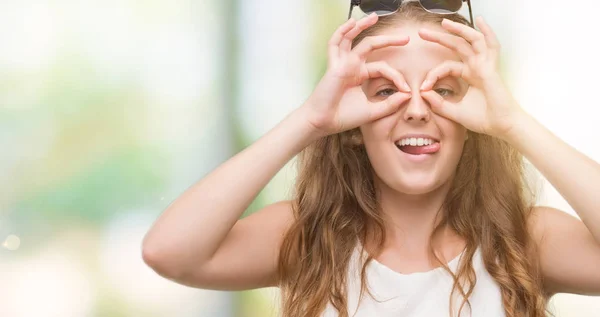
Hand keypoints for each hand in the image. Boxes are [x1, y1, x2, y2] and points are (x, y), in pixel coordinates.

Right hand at [302, 13, 411, 137]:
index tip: (406, 89)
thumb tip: (408, 95)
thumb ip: (390, 104)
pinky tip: (351, 22)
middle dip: (389, 40)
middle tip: (406, 39)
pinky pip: (336, 43)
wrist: (324, 123)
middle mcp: (352, 67)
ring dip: (362, 26)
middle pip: (372, 46)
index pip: (383, 68)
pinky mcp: (334, 65)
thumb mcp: (373, 111)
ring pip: (353, 38)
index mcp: (361, 76)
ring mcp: (343, 63)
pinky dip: (342, 31)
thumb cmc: (344, 117)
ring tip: (374, 17)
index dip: (397, 77)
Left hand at [418, 16, 525, 138]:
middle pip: (456, 46)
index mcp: (469, 75)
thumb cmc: (482, 119)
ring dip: (458, 29)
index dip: (432, 75)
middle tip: (422, 32)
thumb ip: (438, 103)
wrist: (500, 126)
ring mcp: (485, 65)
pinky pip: (490, 45)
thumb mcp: (453, 111)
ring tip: (444, 22)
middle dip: (439, 38)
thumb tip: (422, 92)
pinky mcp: (491, 68)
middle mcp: (476, 66)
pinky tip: (479, 20)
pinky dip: (487, 31)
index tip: (422, 88)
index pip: (446, 67)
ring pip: (471, 40)